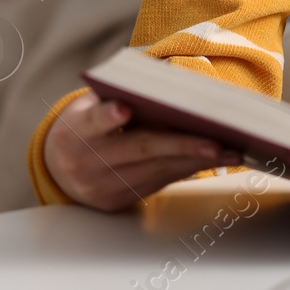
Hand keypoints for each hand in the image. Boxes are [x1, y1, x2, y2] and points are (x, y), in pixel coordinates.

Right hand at [43, 89, 243, 211]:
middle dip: (180, 145)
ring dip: (196, 160)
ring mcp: (101, 186)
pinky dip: (188, 168)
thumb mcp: (90, 105)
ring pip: (156, 171)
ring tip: (230, 151)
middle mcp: (85, 162)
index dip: (108, 117)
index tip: (124, 110)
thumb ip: (120, 95)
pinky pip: (159, 183)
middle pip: (138, 150)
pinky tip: (214, 159)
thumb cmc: (86, 124)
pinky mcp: (118, 201)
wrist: (59, 167)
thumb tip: (173, 88)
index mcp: (74, 131)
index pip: (92, 122)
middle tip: (215, 142)